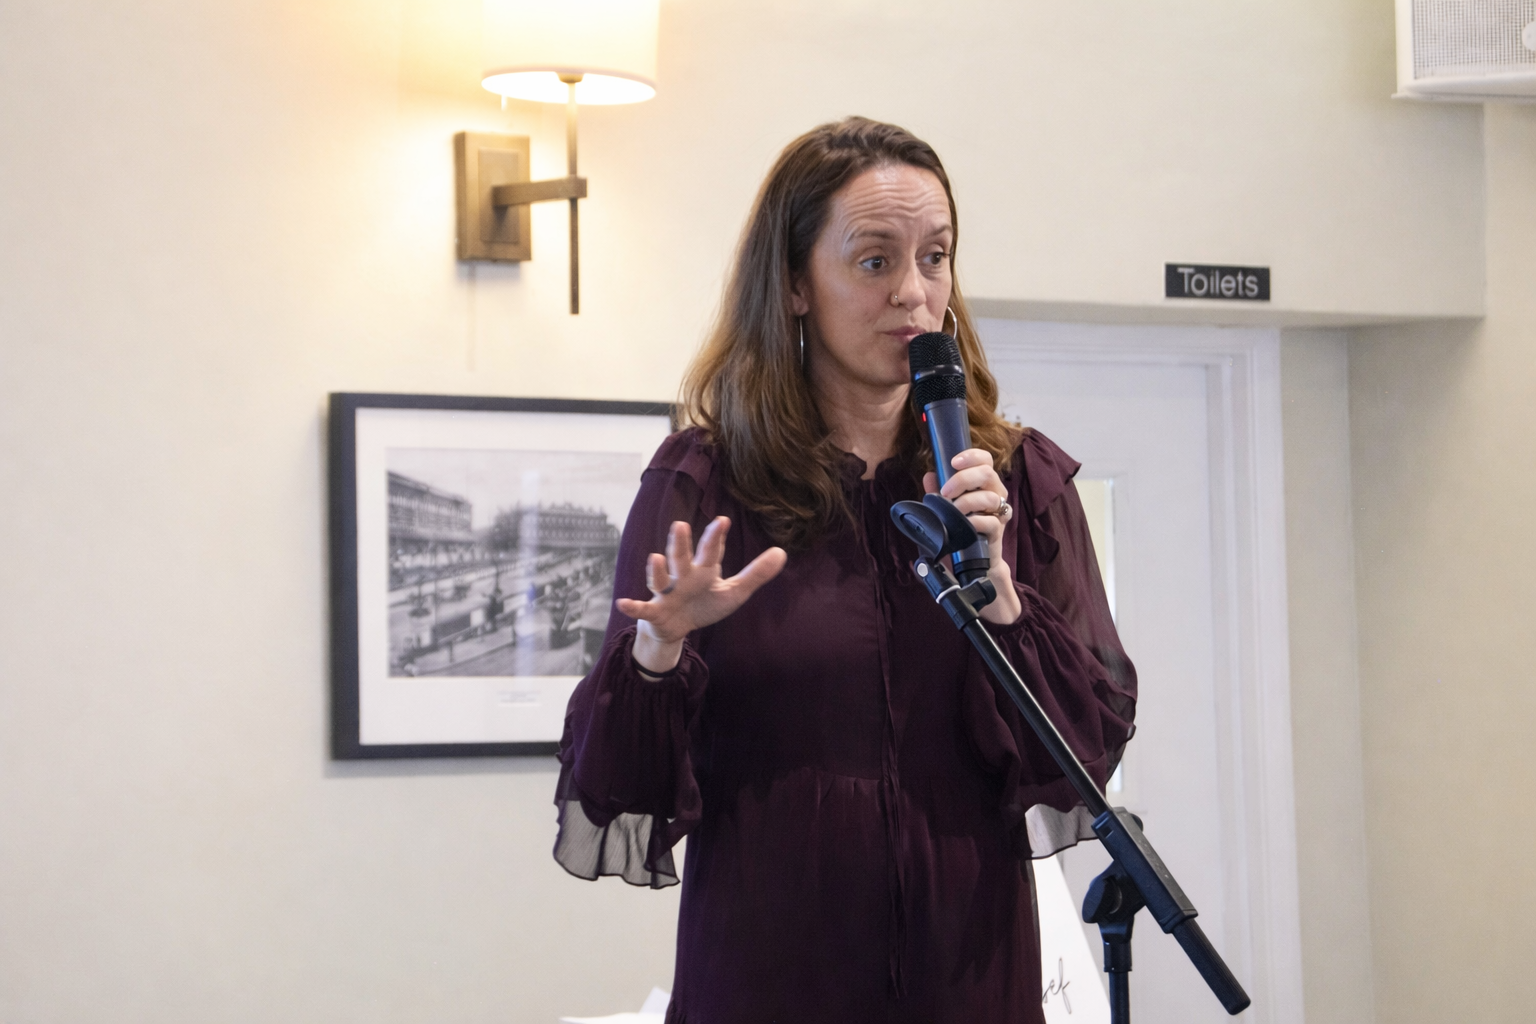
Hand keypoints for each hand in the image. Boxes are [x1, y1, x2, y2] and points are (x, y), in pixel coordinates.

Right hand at [615, 517, 787, 672]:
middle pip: (682, 558)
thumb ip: (756, 573)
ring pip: (661, 578)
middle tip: (679, 524)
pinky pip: (643, 608)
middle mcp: (682, 576)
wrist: (675, 627)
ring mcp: (666, 592)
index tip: (722, 520)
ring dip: (657, 569)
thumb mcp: (733, 592)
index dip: (716, 537)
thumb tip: (782, 552)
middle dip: (680, 543)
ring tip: (656, 557)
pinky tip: (622, 603)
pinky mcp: (654, 611)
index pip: (711, 551)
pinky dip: (633, 606)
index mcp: (703, 570)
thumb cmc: (704, 604)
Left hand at [922, 449, 1021, 625]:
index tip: (953, 462)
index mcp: (983, 484)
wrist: (973, 562)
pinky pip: (990, 521)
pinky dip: (975, 521)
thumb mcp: (943, 511)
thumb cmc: (959, 532)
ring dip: (966, 502)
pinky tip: (965, 526)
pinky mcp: (998, 531)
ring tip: (953, 513)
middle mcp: (995, 493)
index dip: (972, 456)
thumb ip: (937, 492)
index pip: (985, 460)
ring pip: (990, 497)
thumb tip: (929, 476)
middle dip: (964, 479)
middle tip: (946, 492)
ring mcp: (998, 512)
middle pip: (987, 473)